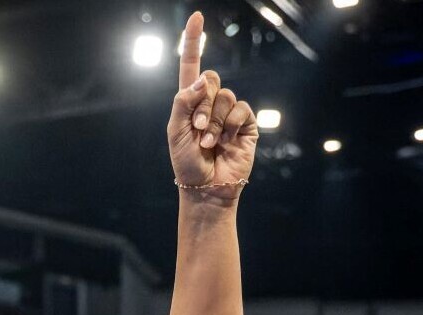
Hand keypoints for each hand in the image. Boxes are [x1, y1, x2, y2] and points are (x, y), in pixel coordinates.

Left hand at [167, 12, 257, 201]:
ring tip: (210, 142)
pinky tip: (226, 141)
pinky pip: (241, 109)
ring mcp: (229, 114)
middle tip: (198, 129)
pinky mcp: (246, 124)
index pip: (192, 66)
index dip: (193, 42)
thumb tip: (205, 77)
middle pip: (212, 79)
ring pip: (226, 96)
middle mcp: (210, 104)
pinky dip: (231, 124)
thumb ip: (184, 102)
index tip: (197, 17)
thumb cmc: (186, 164)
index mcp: (189, 102)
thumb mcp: (175, 132)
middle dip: (202, 104)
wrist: (206, 188)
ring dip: (215, 121)